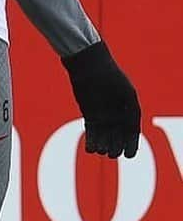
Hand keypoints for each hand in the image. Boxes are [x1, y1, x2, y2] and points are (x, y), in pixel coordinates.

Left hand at [62, 40, 140, 157]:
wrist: (88, 65)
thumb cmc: (110, 76)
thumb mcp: (126, 93)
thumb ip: (131, 111)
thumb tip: (133, 130)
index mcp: (129, 109)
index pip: (132, 131)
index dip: (132, 144)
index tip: (130, 155)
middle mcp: (117, 114)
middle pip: (118, 137)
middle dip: (116, 147)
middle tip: (113, 154)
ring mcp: (103, 114)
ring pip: (105, 136)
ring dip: (103, 146)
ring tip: (102, 151)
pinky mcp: (89, 114)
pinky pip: (92, 131)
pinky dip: (91, 141)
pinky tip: (91, 149)